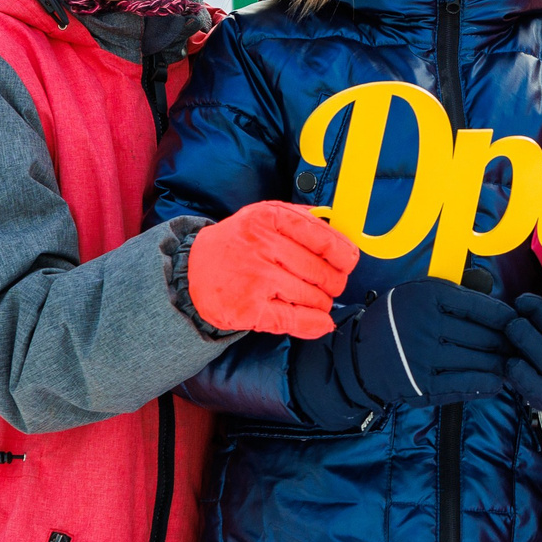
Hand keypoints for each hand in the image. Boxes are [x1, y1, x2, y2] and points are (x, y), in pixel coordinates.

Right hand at [187, 202, 358, 336]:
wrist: (193, 271)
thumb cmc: (238, 243)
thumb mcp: (264, 216)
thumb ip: (301, 219)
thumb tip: (340, 231)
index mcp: (269, 218)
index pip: (323, 238)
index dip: (343, 254)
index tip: (348, 262)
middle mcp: (262, 246)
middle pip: (321, 272)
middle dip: (332, 283)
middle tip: (329, 285)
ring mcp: (256, 278)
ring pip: (312, 297)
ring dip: (321, 303)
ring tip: (313, 299)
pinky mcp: (249, 308)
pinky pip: (295, 320)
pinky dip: (314, 324)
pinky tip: (321, 323)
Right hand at [322, 274, 517, 409]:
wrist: (360, 357)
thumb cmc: (399, 319)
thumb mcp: (419, 292)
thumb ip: (455, 293)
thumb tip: (497, 300)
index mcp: (428, 298)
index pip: (480, 307)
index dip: (506, 317)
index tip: (519, 321)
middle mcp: (426, 326)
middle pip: (483, 336)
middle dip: (508, 342)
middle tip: (525, 347)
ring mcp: (423, 358)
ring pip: (478, 362)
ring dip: (501, 364)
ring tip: (515, 364)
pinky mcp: (421, 386)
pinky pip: (463, 385)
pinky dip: (485, 384)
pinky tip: (498, 382)